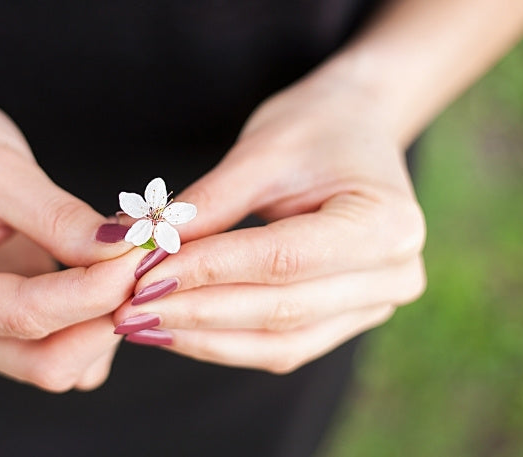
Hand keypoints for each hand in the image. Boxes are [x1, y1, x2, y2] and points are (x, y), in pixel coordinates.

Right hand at [0, 94, 143, 390]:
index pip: (28, 315)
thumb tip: (126, 253)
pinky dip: (94, 325)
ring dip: (106, 326)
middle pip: (46, 363)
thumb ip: (61, 220)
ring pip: (58, 365)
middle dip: (106, 320)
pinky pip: (60, 351)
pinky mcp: (0, 330)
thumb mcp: (1, 171)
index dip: (96, 291)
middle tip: (148, 266)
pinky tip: (110, 279)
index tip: (144, 254)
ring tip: (133, 267)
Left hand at [113, 80, 426, 372]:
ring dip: (204, 338)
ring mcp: (376, 306)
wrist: (358, 130)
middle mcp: (395, 275)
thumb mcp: (260, 152)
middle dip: (196, 312)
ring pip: (279, 342)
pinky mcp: (347, 320)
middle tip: (128, 310)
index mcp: (388, 224)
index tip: (142, 275)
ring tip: (141, 326)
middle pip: (282, 309)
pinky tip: (176, 330)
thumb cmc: (315, 129)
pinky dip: (225, 342)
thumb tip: (135, 246)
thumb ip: (205, 206)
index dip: (208, 271)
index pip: (282, 259)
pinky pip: (282, 347)